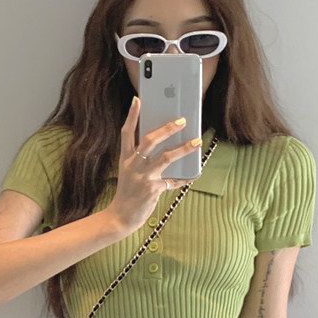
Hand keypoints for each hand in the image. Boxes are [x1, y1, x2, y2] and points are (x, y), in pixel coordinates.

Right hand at [104, 96, 201, 233]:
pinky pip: (174, 180)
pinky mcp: (153, 190)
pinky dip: (186, 177)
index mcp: (126, 159)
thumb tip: (166, 144)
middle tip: (182, 120)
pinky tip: (196, 172)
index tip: (137, 100)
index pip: (126, 132)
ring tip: (197, 141)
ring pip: (166, 157)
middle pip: (150, 141)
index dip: (132, 116)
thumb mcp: (129, 172)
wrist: (121, 217)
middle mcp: (133, 165)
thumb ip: (143, 159)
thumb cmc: (128, 192)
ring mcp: (143, 177)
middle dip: (167, 128)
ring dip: (184, 148)